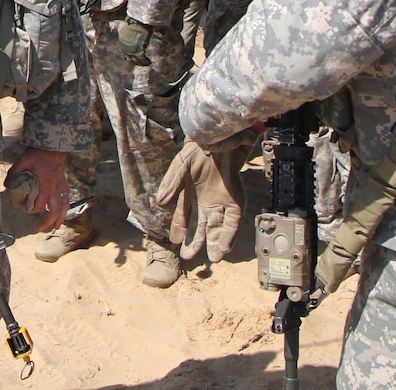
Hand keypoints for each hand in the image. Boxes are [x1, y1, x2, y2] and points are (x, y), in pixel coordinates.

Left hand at [8, 147, 67, 230]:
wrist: (54, 145)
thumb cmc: (39, 154)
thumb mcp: (23, 162)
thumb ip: (14, 173)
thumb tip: (7, 185)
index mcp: (45, 186)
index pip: (40, 205)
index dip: (32, 210)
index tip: (27, 209)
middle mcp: (55, 189)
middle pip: (55, 211)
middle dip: (49, 222)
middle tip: (41, 228)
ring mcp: (61, 186)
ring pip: (64, 206)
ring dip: (61, 218)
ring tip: (56, 225)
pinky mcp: (64, 182)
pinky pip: (67, 197)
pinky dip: (65, 205)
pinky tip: (63, 209)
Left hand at [117, 17, 156, 65]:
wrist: (137, 22)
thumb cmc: (133, 22)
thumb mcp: (129, 28)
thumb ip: (131, 33)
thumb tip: (133, 33)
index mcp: (122, 42)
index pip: (125, 53)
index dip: (130, 57)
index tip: (134, 59)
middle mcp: (125, 48)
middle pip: (130, 58)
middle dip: (135, 61)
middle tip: (141, 63)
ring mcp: (131, 50)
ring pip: (136, 60)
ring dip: (141, 63)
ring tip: (146, 64)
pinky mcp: (139, 50)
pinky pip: (142, 59)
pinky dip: (146, 62)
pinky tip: (149, 62)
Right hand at [156, 139, 245, 264]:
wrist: (218, 137)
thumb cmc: (198, 150)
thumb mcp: (180, 167)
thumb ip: (171, 186)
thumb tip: (159, 203)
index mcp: (191, 194)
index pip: (184, 217)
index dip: (180, 229)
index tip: (175, 240)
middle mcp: (207, 201)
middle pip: (201, 226)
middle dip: (196, 242)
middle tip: (188, 256)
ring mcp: (222, 201)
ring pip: (218, 227)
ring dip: (216, 243)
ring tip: (212, 257)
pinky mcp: (236, 200)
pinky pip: (233, 222)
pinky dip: (229, 235)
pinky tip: (225, 246)